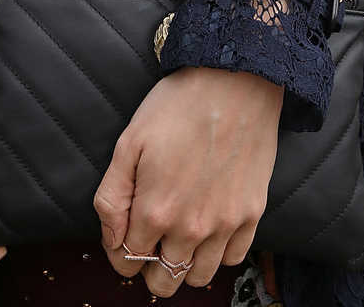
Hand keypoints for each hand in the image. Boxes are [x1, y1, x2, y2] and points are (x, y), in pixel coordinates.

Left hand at [94, 67, 282, 294]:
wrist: (234, 80)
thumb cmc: (178, 104)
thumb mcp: (130, 141)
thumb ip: (112, 197)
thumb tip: (112, 240)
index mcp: (155, 211)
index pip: (127, 262)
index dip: (119, 251)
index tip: (124, 234)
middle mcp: (191, 228)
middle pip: (163, 282)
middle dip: (149, 268)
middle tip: (150, 240)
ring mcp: (225, 224)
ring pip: (198, 278)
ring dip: (183, 264)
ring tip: (178, 236)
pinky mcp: (251, 215)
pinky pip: (232, 259)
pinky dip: (216, 253)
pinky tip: (208, 229)